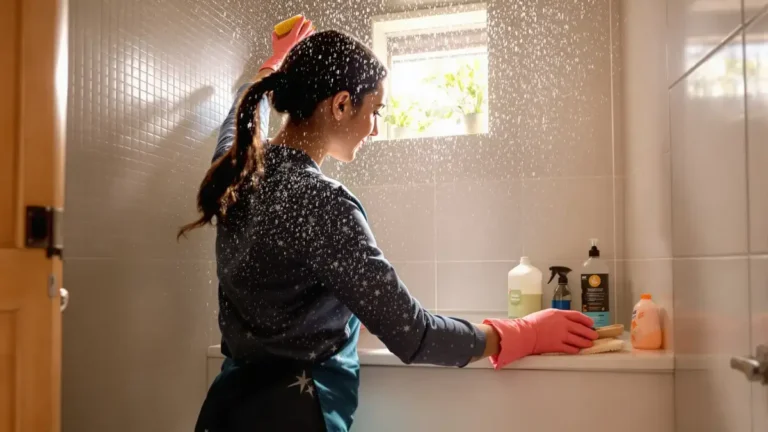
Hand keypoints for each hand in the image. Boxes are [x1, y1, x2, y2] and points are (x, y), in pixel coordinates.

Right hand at [260, 17, 314, 71]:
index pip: (298, 26)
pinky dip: (309, 40)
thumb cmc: (279, 52)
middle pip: (305, 30)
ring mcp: (301, 45)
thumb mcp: (275, 42)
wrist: (282, 60)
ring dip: (311, 32)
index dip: (300, 20)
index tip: (303, 17)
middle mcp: (298, 40)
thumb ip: (275, 36)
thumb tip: (274, 32)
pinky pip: (307, 43)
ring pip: (308, 37)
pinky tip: (311, 40)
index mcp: (292, 36)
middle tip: (309, 22)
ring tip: (313, 29)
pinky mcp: (302, 49)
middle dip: (308, 25)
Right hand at [482, 309, 597, 369]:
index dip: (586, 320)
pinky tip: (577, 350)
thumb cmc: (531, 323)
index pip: (577, 316)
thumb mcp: (546, 314)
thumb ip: (557, 317)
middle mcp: (563, 324)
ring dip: (585, 342)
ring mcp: (561, 335)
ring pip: (578, 340)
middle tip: (594, 335)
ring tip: (589, 344)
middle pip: (581, 328)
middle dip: (590, 332)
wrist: (525, 333)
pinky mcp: (558, 346)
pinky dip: (575, 350)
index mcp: (559, 314)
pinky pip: (570, 348)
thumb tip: (564, 321)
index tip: (591, 323)